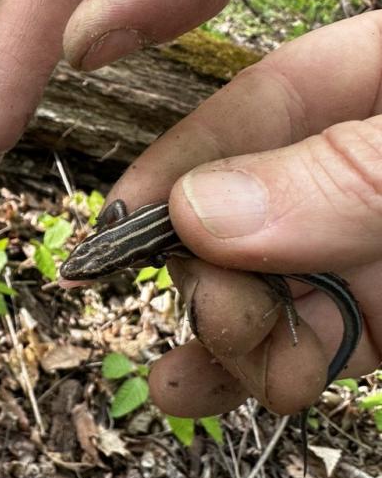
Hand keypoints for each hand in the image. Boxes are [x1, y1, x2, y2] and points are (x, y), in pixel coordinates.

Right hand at [105, 12, 381, 418]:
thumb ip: (339, 171)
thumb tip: (199, 211)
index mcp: (369, 83)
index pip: (255, 108)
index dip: (179, 165)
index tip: (121, 221)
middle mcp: (353, 163)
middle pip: (247, 212)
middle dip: (209, 269)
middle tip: (215, 308)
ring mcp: (366, 242)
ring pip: (270, 288)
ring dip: (227, 339)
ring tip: (197, 378)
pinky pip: (316, 343)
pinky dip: (271, 374)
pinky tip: (223, 395)